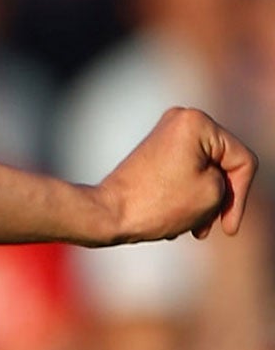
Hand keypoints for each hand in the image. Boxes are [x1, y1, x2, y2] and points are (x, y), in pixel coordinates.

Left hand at [93, 107, 258, 243]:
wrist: (107, 214)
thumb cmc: (159, 204)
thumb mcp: (213, 194)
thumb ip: (229, 179)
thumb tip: (215, 175)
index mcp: (197, 122)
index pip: (242, 161)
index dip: (240, 196)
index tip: (228, 229)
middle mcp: (182, 119)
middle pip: (224, 166)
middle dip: (219, 200)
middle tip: (205, 229)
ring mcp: (167, 134)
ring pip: (206, 173)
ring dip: (204, 202)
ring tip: (191, 227)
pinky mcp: (157, 151)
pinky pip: (187, 174)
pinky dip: (188, 197)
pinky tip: (177, 219)